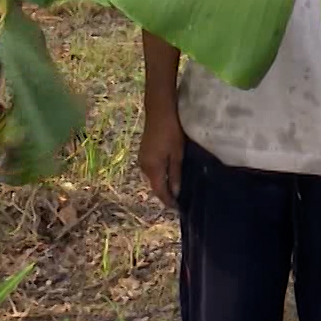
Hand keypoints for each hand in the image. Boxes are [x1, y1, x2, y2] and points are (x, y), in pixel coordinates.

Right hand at [137, 96, 182, 210]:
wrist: (159, 111)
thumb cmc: (171, 132)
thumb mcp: (177, 154)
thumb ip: (175, 174)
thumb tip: (175, 193)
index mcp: (152, 168)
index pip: (160, 191)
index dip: (168, 201)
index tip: (178, 208)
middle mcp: (143, 166)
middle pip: (154, 186)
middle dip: (165, 193)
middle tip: (178, 200)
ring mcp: (141, 159)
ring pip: (152, 178)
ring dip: (162, 184)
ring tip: (174, 189)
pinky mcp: (143, 153)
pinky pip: (151, 169)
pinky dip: (159, 175)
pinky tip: (167, 174)